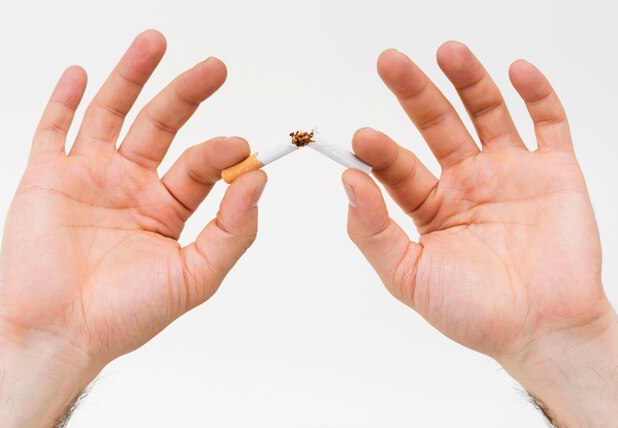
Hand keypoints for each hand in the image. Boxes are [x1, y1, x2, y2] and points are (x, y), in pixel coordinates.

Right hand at [0, 30, 265, 425]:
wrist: (64, 334)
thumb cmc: (128, 314)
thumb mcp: (196, 276)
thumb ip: (232, 232)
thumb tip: (258, 182)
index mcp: (166, 207)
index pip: (200, 165)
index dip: (221, 151)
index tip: (241, 146)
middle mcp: (130, 185)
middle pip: (162, 125)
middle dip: (187, 94)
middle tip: (215, 68)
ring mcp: (89, 177)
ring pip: (113, 114)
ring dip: (132, 77)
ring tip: (155, 43)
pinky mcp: (47, 178)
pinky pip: (53, 130)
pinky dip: (64, 101)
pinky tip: (82, 74)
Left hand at [343, 42, 617, 425]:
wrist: (541, 333)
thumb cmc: (473, 313)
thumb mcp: (408, 277)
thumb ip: (373, 232)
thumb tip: (348, 183)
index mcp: (430, 206)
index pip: (399, 166)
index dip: (381, 150)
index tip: (361, 137)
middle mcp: (467, 182)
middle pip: (437, 125)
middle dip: (414, 93)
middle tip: (390, 63)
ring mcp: (510, 172)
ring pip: (487, 113)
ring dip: (467, 81)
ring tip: (448, 52)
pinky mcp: (554, 172)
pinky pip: (548, 123)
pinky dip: (536, 95)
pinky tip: (516, 71)